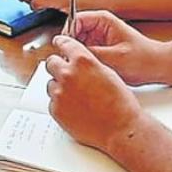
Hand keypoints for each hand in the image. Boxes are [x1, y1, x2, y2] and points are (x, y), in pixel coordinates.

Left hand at [44, 35, 143, 152]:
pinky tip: (76, 108)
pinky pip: (53, 101)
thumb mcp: (108, 73)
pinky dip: (61, 103)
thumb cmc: (120, 103)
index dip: (61, 43)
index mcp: (82, 61)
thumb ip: (89, 63)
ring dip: (60, 86)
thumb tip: (78, 60)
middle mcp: (68, 74)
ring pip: (51, 83)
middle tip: (68, 75)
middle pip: (51, 62)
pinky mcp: (56, 109)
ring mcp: (60, 92)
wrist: (120, 128)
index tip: (58, 43)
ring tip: (78, 97)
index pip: (63, 43)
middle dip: (58, 66)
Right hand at [69, 9, 163, 85]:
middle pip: (72, 33)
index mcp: (102, 20)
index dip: (67, 36)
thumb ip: (90, 54)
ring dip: (78, 56)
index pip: (74, 21)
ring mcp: (98, 38)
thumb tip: (70, 54)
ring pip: (77, 45)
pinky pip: (84, 53)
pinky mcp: (99, 49)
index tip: (66, 50)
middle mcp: (98, 26)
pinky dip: (84, 61)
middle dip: (71, 48)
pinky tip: (89, 70)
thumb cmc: (143, 59)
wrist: (158, 67)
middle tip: (74, 62)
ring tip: (84, 67)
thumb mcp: (114, 58)